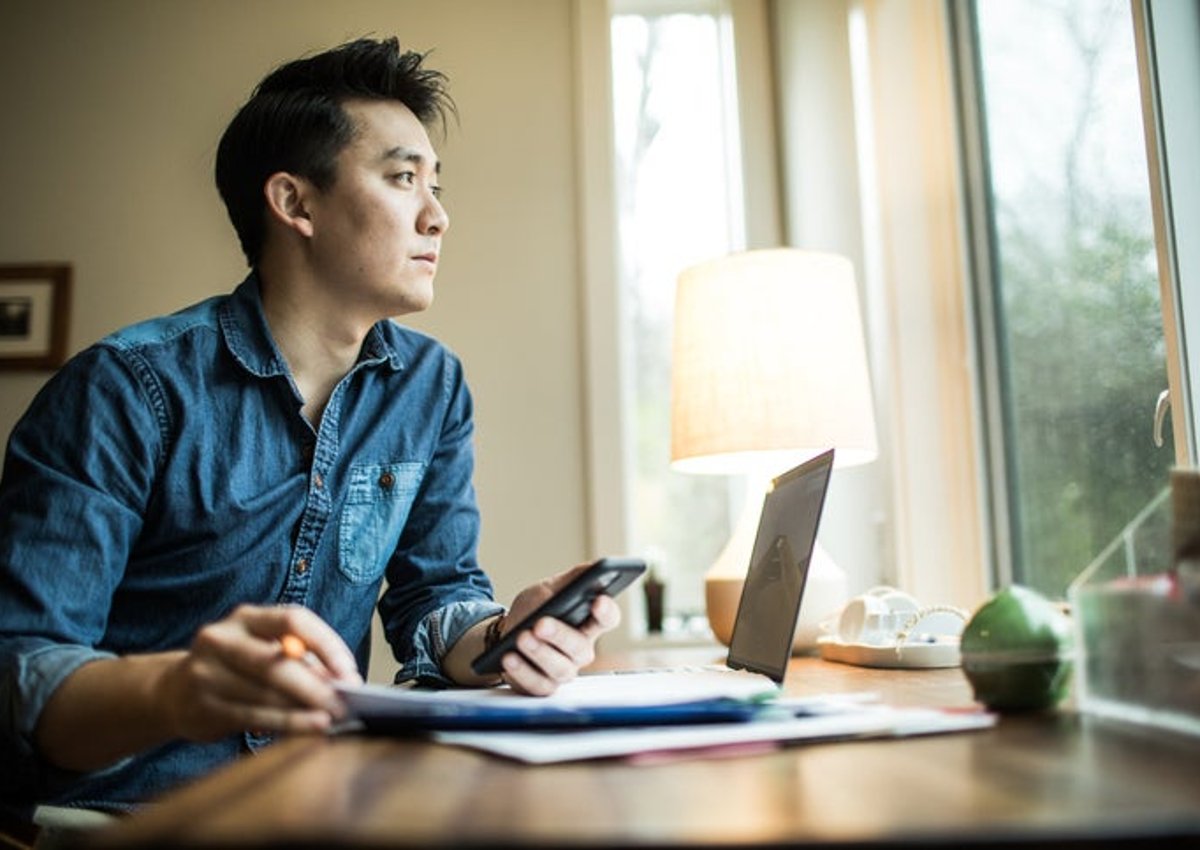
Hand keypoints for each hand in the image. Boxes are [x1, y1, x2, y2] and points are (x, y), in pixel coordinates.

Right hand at [156, 604, 362, 740]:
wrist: (173, 692)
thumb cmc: (236, 668)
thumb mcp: (263, 649)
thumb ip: (301, 660)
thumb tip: (342, 681)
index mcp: (246, 617)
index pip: (293, 620)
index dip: (326, 645)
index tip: (348, 671)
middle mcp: (222, 639)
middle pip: (276, 660)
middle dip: (315, 685)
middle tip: (344, 702)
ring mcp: (207, 673)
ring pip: (265, 692)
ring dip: (304, 708)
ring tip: (332, 718)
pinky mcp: (203, 705)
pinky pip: (254, 716)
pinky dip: (287, 723)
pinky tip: (309, 727)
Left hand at [498, 563, 622, 695]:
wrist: (505, 634)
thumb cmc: (534, 610)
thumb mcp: (550, 589)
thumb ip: (572, 579)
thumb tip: (595, 566)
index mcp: (587, 623)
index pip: (607, 619)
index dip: (607, 612)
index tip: (598, 601)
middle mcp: (580, 650)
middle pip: (580, 648)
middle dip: (560, 635)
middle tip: (540, 623)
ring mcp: (563, 671)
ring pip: (560, 669)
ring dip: (539, 653)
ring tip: (521, 637)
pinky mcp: (543, 686)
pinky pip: (537, 685)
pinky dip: (522, 671)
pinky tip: (509, 657)